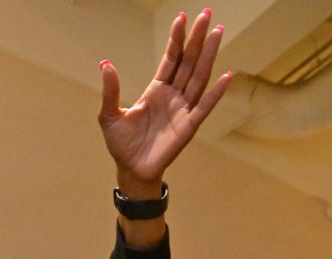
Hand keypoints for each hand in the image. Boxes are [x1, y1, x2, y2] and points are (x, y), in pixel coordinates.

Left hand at [98, 10, 230, 192]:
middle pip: (188, 61)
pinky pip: (204, 106)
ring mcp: (182, 109)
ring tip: (217, 33)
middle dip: (197, 38)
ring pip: (198, 77)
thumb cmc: (121, 145)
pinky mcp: (188, 126)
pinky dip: (216, 92)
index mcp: (156, 90)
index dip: (176, 39)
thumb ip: (110, 91)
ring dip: (208, 55)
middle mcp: (173, 96)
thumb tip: (104, 64)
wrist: (131, 170)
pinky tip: (226, 75)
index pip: (170, 58)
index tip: (183, 18)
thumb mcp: (109, 115)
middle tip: (206, 14)